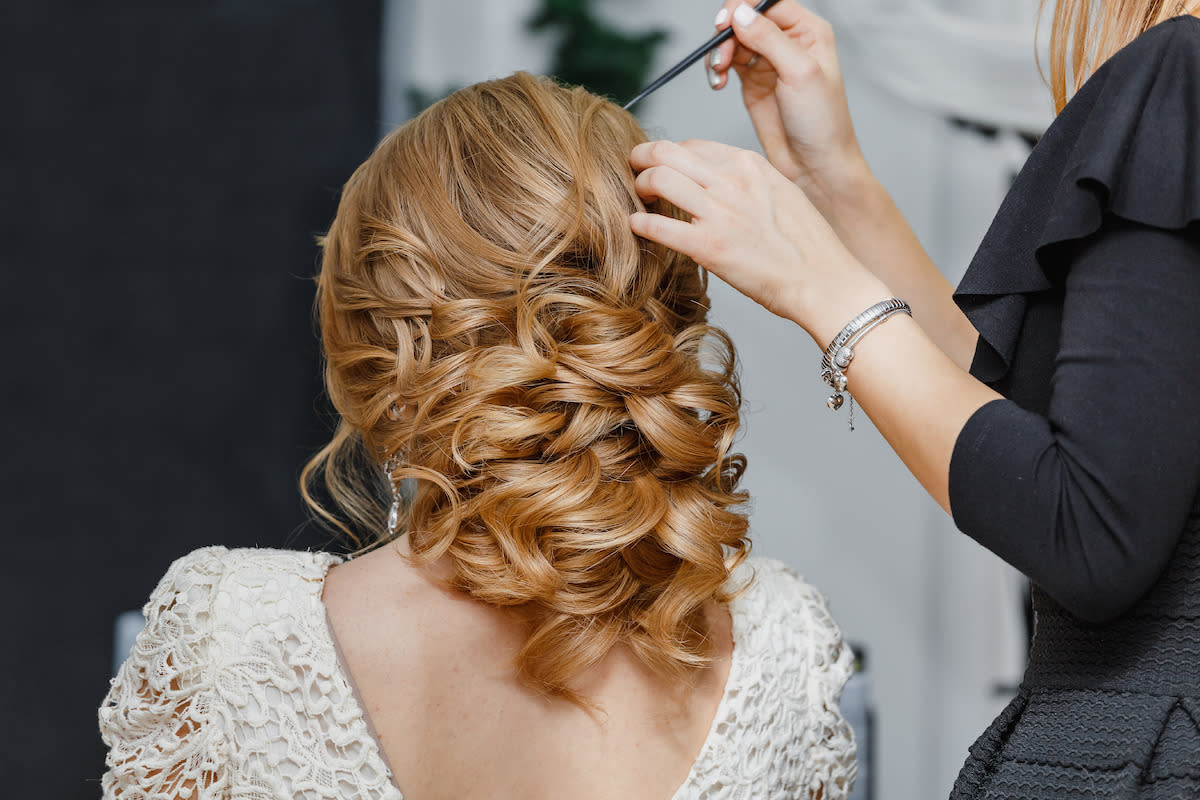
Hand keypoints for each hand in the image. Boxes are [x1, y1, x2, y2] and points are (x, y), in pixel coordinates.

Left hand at [629, 138, 889, 345]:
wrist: (827, 281)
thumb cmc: (808, 247)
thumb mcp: (780, 195)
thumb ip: (748, 183)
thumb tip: (719, 184)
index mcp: (750, 165)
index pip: (692, 145)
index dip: (668, 154)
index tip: (659, 167)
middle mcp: (733, 182)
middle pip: (667, 152)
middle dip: (641, 158)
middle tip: (633, 173)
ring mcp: (720, 213)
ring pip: (657, 178)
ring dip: (638, 187)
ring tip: (637, 201)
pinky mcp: (709, 247)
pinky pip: (658, 226)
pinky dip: (639, 224)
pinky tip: (636, 229)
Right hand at [705, 2, 863, 214]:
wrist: (815, 165)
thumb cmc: (822, 122)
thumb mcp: (800, 72)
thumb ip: (769, 39)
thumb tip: (740, 13)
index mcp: (809, 31)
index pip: (769, 3)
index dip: (744, 8)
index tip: (725, 23)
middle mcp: (789, 42)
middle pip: (746, 19)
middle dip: (727, 33)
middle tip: (720, 55)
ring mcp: (769, 62)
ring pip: (733, 40)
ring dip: (719, 53)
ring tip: (718, 74)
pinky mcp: (753, 82)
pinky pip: (727, 63)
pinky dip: (717, 69)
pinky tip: (717, 83)